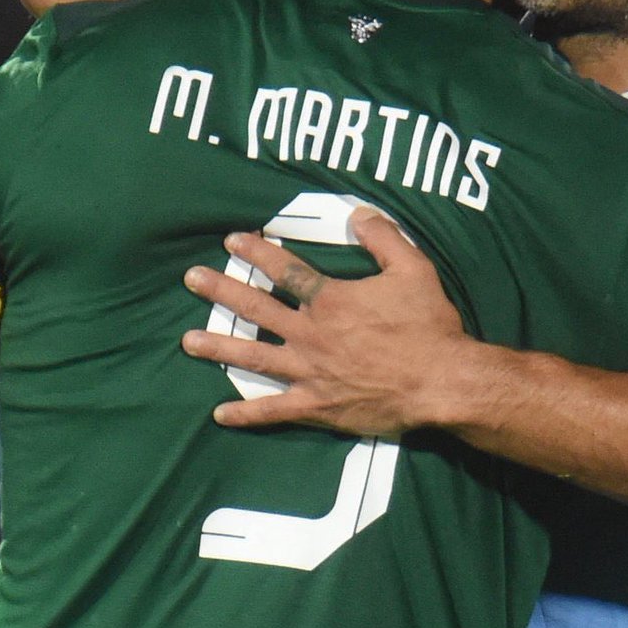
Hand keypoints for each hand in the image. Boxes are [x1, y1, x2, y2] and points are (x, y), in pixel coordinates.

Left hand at [181, 206, 470, 436]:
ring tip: (186, 341)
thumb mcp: (413, 268)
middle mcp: (310, 334)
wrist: (440, 382)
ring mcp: (309, 372)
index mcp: (330, 300)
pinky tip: (220, 414)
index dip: (258, 252)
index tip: (233, 240)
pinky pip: (274, 411)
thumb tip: (357, 213)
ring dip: (218, 347)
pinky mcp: (317, 405)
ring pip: (253, 357)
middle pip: (256, 308)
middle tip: (192, 279)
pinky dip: (247, 413)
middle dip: (221, 291)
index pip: (285, 271)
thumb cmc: (427, 326)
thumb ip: (383, 237)